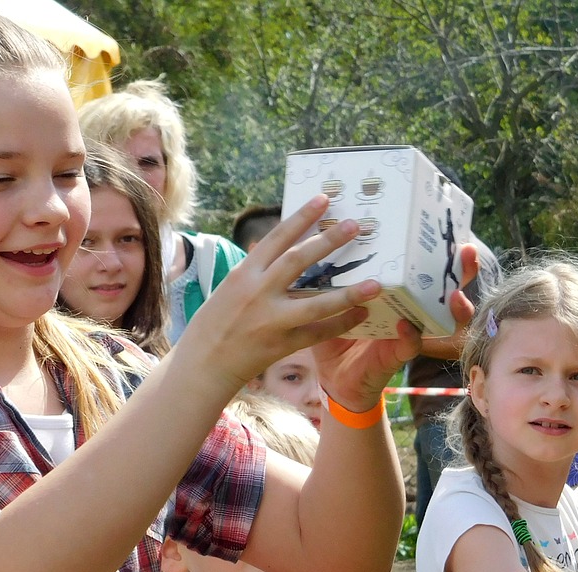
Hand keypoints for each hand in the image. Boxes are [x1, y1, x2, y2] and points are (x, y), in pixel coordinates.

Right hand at [182, 195, 381, 391]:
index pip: (277, 238)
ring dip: (348, 293)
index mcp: (244, 274)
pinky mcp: (281, 344)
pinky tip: (361, 315)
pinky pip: (317, 333)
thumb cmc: (213, 324)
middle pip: (299, 260)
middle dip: (329, 241)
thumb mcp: (229, 289)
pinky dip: (340, 324)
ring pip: (316, 302)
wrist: (202, 365)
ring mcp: (270, 320)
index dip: (302, 217)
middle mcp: (258, 293)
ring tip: (375, 283)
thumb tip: (273, 246)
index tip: (324, 200)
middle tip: (356, 226)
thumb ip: (254, 270)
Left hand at [314, 243, 479, 410]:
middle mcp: (409, 308)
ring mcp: (408, 331)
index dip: (442, 249)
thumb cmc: (335, 333)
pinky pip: (412, 344)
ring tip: (455, 294)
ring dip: (454, 306)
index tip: (452, 229)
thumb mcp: (332, 301)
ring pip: (443, 316)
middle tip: (467, 251)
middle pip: (445, 285)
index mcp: (396, 291)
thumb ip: (333, 279)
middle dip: (462, 269)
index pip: (425, 266)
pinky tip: (406, 325)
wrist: (334, 376)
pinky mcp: (398, 354)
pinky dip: (411, 335)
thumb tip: (320, 241)